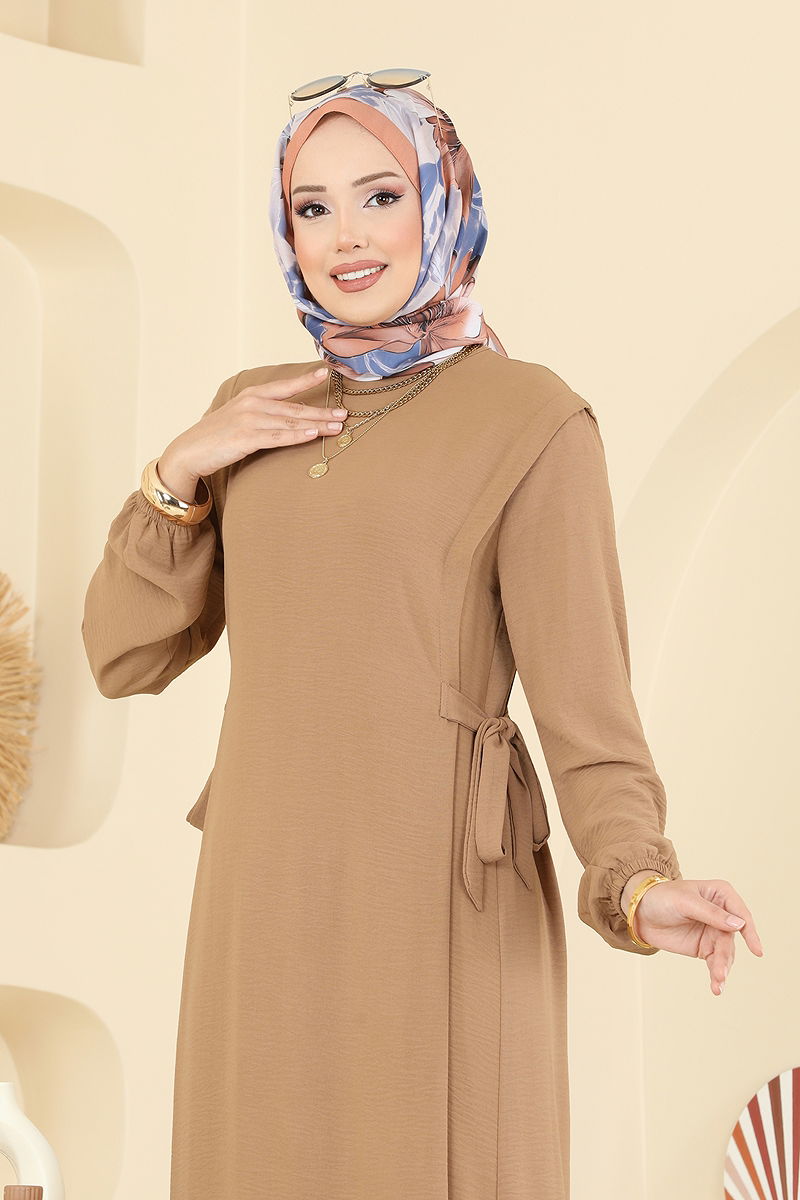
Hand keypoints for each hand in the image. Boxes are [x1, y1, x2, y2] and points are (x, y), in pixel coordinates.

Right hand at [158, 367, 345, 495]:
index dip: (306, 379)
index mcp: (252, 395)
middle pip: (294, 407)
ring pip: (290, 422)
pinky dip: (297, 436)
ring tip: (337, 426)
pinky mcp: (246, 438)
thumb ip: (261, 414)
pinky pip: (278, 437)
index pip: (285, 386)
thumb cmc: (216, 437)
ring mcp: (249, 420)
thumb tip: (286, 417)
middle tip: (343, 414)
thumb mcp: (239, 417)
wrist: (189, 451)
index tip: (326, 372)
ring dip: (317, 424)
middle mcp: (253, 404)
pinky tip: (312, 435)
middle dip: (322, 411)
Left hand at [628, 877, 763, 994]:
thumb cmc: (663, 897)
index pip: (741, 914)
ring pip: (725, 954)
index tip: (756, 950)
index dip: (750, 932)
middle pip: (731, 939)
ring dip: (723, 969)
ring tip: (717, 983)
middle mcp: (723, 914)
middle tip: (720, 973)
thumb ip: (711, 913)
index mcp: (721, 895)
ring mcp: (714, 933)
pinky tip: (716, 987)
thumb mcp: (685, 902)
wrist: (641, 912)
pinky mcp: (705, 948)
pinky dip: (717, 975)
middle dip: (726, 957)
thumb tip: (739, 925)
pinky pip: (715, 963)